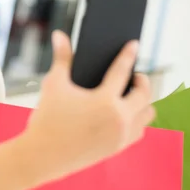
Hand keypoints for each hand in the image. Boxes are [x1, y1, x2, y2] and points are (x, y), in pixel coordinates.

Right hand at [19, 30, 154, 181]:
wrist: (42, 156)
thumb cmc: (46, 118)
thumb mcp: (53, 85)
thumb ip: (62, 58)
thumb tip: (59, 34)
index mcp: (104, 100)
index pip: (122, 71)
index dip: (128, 55)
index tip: (134, 44)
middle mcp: (119, 118)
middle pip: (144, 94)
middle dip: (141, 81)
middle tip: (134, 75)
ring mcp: (121, 135)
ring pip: (147, 114)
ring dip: (143, 102)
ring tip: (132, 94)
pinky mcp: (117, 148)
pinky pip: (139, 131)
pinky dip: (137, 120)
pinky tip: (126, 113)